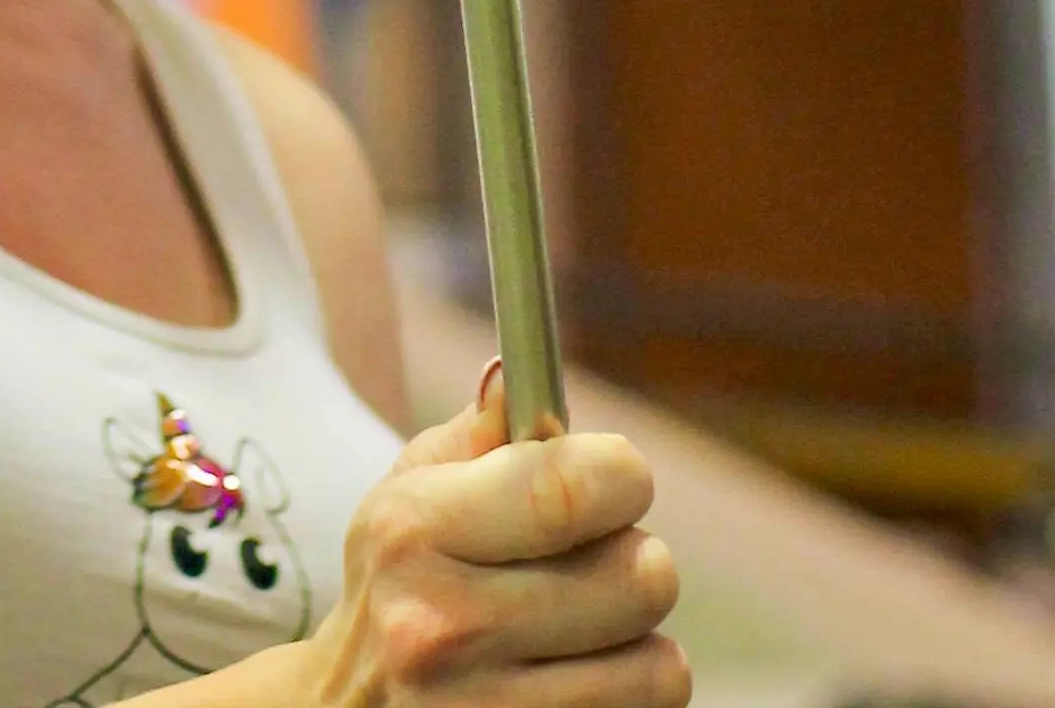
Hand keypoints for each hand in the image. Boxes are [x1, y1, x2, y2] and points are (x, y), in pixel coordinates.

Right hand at [299, 365, 687, 707]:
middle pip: (642, 576)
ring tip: (583, 635)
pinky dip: (628, 699)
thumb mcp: (406, 498)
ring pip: (660, 666)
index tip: (616, 480)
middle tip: (592, 565)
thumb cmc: (393, 587)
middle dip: (633, 561)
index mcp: (415, 532)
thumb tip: (519, 378)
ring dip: (636, 644)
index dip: (622, 475)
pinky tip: (574, 682)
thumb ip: (475, 437)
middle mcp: (445, 625)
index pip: (574, 489)